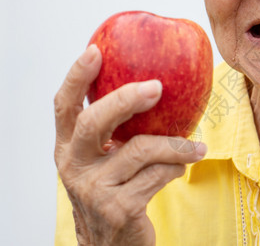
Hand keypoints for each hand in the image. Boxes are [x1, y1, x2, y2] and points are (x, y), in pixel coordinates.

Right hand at [54, 45, 205, 245]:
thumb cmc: (114, 193)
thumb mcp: (105, 162)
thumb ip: (117, 133)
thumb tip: (157, 87)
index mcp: (68, 148)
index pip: (63, 106)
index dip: (76, 76)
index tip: (95, 50)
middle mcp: (73, 166)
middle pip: (95, 121)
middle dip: (127, 99)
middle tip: (157, 87)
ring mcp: (94, 189)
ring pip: (140, 149)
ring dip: (176, 145)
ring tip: (196, 147)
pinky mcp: (118, 208)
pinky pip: (158, 174)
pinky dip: (176, 167)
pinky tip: (183, 167)